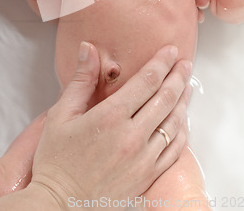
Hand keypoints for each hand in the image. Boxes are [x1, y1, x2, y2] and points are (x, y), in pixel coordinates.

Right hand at [30, 42, 191, 204]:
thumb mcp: (61, 115)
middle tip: (185, 63)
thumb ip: (80, 80)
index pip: (146, 81)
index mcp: (110, 117)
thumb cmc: (56, 160)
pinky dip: (182, 131)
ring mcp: (143, 158)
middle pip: (165, 98)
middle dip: (178, 76)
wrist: (59, 205)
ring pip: (174, 122)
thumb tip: (88, 48)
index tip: (170, 51)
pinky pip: (175, 150)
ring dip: (183, 100)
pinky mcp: (148, 176)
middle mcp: (132, 136)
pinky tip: (182, 120)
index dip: (161, 63)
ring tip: (187, 85)